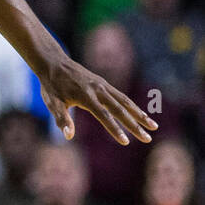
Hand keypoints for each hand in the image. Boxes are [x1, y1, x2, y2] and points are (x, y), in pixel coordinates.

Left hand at [37, 54, 156, 144]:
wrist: (54, 62)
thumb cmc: (51, 86)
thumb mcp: (52, 103)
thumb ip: (61, 119)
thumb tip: (69, 136)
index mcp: (85, 96)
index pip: (104, 116)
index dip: (115, 129)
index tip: (126, 142)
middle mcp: (98, 90)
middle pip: (120, 110)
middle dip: (135, 125)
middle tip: (147, 139)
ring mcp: (103, 85)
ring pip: (126, 102)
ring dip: (140, 114)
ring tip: (153, 126)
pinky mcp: (104, 83)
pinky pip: (121, 96)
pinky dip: (133, 106)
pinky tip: (140, 114)